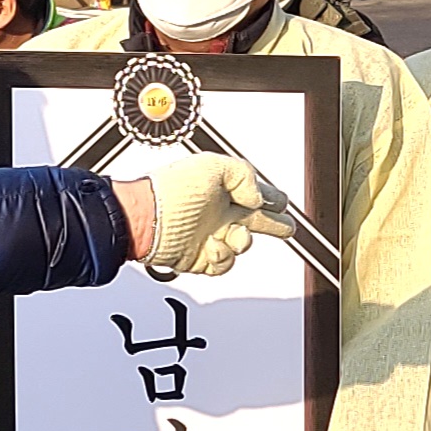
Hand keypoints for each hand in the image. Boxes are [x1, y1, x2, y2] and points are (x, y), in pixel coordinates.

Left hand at [130, 154, 296, 276]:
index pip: (257, 193)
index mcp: (223, 188)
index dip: (273, 198)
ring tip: (234, 235)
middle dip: (275, 224)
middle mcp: (218, 212)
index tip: (282, 202)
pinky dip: (223, 257)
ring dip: (243, 242)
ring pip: (243, 245)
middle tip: (287, 227)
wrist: (144, 220)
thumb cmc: (170, 191)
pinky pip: (225, 263)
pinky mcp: (201, 258)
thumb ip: (243, 174)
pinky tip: (213, 247)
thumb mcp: (211, 166)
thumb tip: (258, 196)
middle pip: (256, 220)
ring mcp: (210, 235)